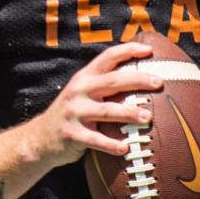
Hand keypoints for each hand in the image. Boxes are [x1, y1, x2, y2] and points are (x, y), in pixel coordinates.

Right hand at [27, 41, 163, 168]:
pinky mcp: (72, 134)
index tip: (149, 51)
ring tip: (148, 117)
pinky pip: (96, 140)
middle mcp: (79, 90)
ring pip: (107, 110)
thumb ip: (104, 85)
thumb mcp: (83, 93)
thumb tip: (141, 79)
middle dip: (138, 80)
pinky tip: (125, 148)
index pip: (107, 57)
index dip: (128, 51)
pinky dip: (111, 144)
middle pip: (113, 81)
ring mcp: (74, 112)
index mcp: (84, 77)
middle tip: (159, 83)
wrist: (40, 138)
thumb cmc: (72, 114)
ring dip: (129, 113)